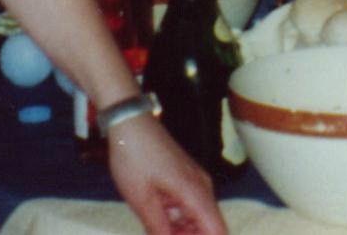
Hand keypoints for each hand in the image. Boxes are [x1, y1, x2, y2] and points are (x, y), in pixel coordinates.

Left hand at [108, 113, 226, 234]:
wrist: (129, 122)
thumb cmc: (134, 156)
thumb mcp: (142, 200)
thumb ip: (159, 230)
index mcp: (195, 192)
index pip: (217, 231)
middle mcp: (202, 187)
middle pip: (209, 227)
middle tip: (159, 234)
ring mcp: (194, 181)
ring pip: (198, 219)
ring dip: (182, 232)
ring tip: (155, 229)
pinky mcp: (185, 179)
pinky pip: (189, 207)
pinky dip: (178, 221)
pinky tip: (157, 224)